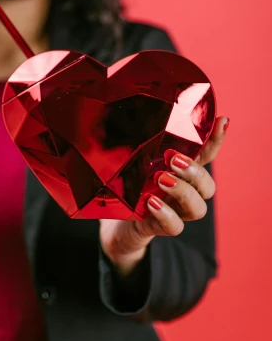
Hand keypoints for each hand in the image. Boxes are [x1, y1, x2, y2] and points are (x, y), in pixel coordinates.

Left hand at [99, 116, 229, 276]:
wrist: (117, 223)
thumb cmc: (129, 186)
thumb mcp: (133, 161)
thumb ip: (138, 143)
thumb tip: (133, 113)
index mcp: (181, 172)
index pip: (205, 156)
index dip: (216, 140)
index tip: (222, 121)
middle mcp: (184, 192)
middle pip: (208, 186)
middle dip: (195, 171)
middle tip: (173, 159)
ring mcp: (175, 211)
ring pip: (198, 208)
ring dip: (183, 191)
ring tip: (161, 179)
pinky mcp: (159, 227)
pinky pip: (175, 226)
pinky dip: (166, 214)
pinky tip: (151, 203)